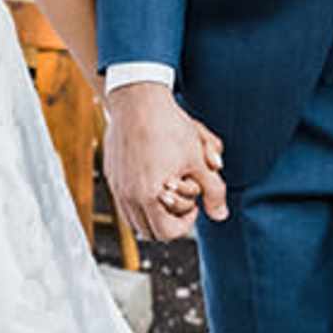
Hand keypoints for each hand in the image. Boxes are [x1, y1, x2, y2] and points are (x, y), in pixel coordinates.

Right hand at [102, 82, 228, 242]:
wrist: (137, 99)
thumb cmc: (170, 127)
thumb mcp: (198, 159)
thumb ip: (214, 190)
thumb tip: (221, 215)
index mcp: (149, 196)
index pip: (167, 232)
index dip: (185, 223)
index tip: (194, 203)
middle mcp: (128, 195)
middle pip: (149, 231)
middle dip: (169, 220)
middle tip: (182, 196)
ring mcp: (117, 186)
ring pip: (134, 219)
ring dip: (154, 212)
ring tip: (169, 188)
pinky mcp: (111, 175)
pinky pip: (123, 201)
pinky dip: (140, 199)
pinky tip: (155, 177)